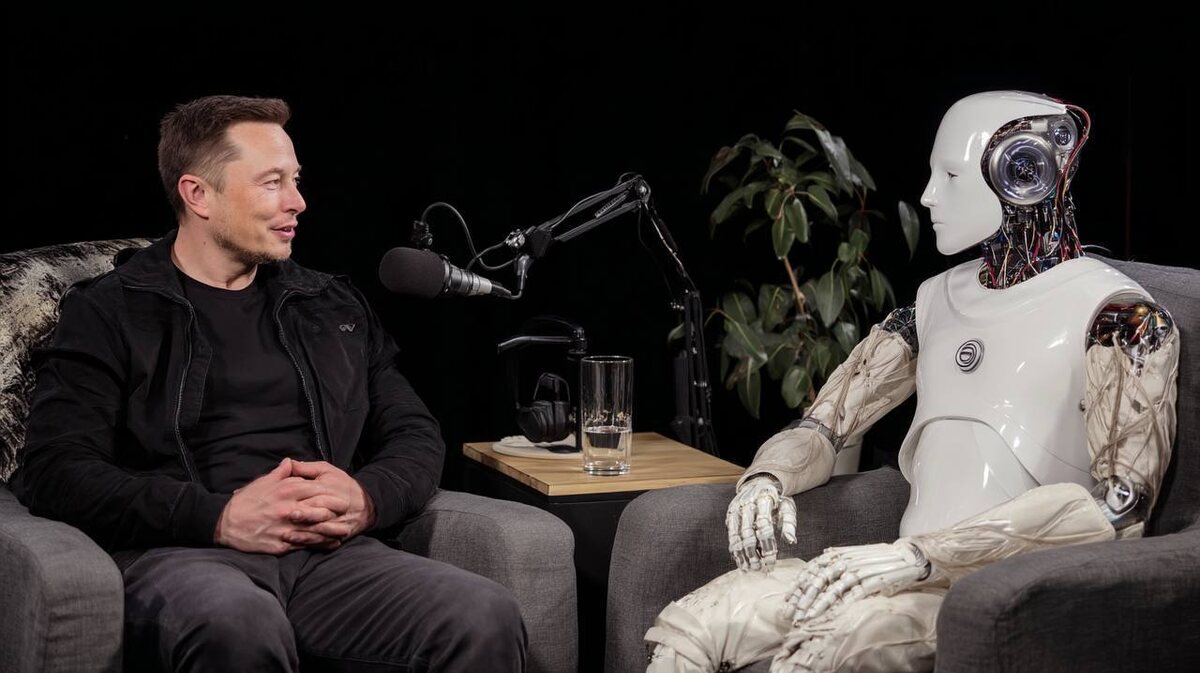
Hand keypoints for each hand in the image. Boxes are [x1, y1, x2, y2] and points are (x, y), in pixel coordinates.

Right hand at [215, 458, 350, 554]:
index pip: (314, 490)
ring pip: (314, 529)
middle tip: (348, 512)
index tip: (342, 496)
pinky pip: (304, 544)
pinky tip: (330, 543)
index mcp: (284, 491)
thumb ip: (280, 473)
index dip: (330, 494)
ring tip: (345, 530)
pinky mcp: (280, 544)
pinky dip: (319, 544)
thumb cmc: (245, 502)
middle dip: (335, 511)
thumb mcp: (262, 482)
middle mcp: (287, 509)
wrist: (224, 523)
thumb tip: (290, 461)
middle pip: (319, 509)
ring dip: (331, 530)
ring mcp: (284, 527)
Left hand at [285, 459, 376, 542]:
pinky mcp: (339, 533)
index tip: (285, 500)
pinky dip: (311, 542)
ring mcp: (337, 522)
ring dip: (304, 532)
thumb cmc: (343, 485)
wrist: (365, 504)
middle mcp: (335, 506)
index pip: (314, 491)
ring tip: (287, 535)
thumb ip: (306, 468)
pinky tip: (298, 544)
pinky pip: (324, 540)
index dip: (299, 496)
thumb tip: (287, 463)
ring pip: (320, 528)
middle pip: (318, 510)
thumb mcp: (327, 470)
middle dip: (304, 514)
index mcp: (330, 487)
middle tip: (287, 516)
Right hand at [726, 474, 796, 570]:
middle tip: (759, 568)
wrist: (759, 484)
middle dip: (753, 552)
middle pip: (747, 532)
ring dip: (742, 554)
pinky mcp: (730, 515)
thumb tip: (791, 541)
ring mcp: (736, 509)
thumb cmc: (776, 501)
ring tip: (748, 569)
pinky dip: (734, 549)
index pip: (764, 525)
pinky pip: (731, 535)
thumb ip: (789, 523)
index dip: (767, 544)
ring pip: (736, 535)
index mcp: (764, 499)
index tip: (771, 560)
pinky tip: (740, 561)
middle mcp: (747, 504)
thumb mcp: (787, 507)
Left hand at [783, 540, 928, 622]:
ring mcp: (858, 572)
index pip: (812, 570)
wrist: (906, 557)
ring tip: (807, 618)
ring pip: (831, 590)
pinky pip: (850, 596)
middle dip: (803, 598)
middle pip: (818, 581)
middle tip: (792, 613)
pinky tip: (830, 616)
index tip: (788, 599)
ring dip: (817, 605)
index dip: (798, 585)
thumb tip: (824, 553)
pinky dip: (839, 606)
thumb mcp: (856, 552)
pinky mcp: (870, 582)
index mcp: (839, 554)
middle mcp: (845, 561)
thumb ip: (839, 554)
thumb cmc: (879, 557)